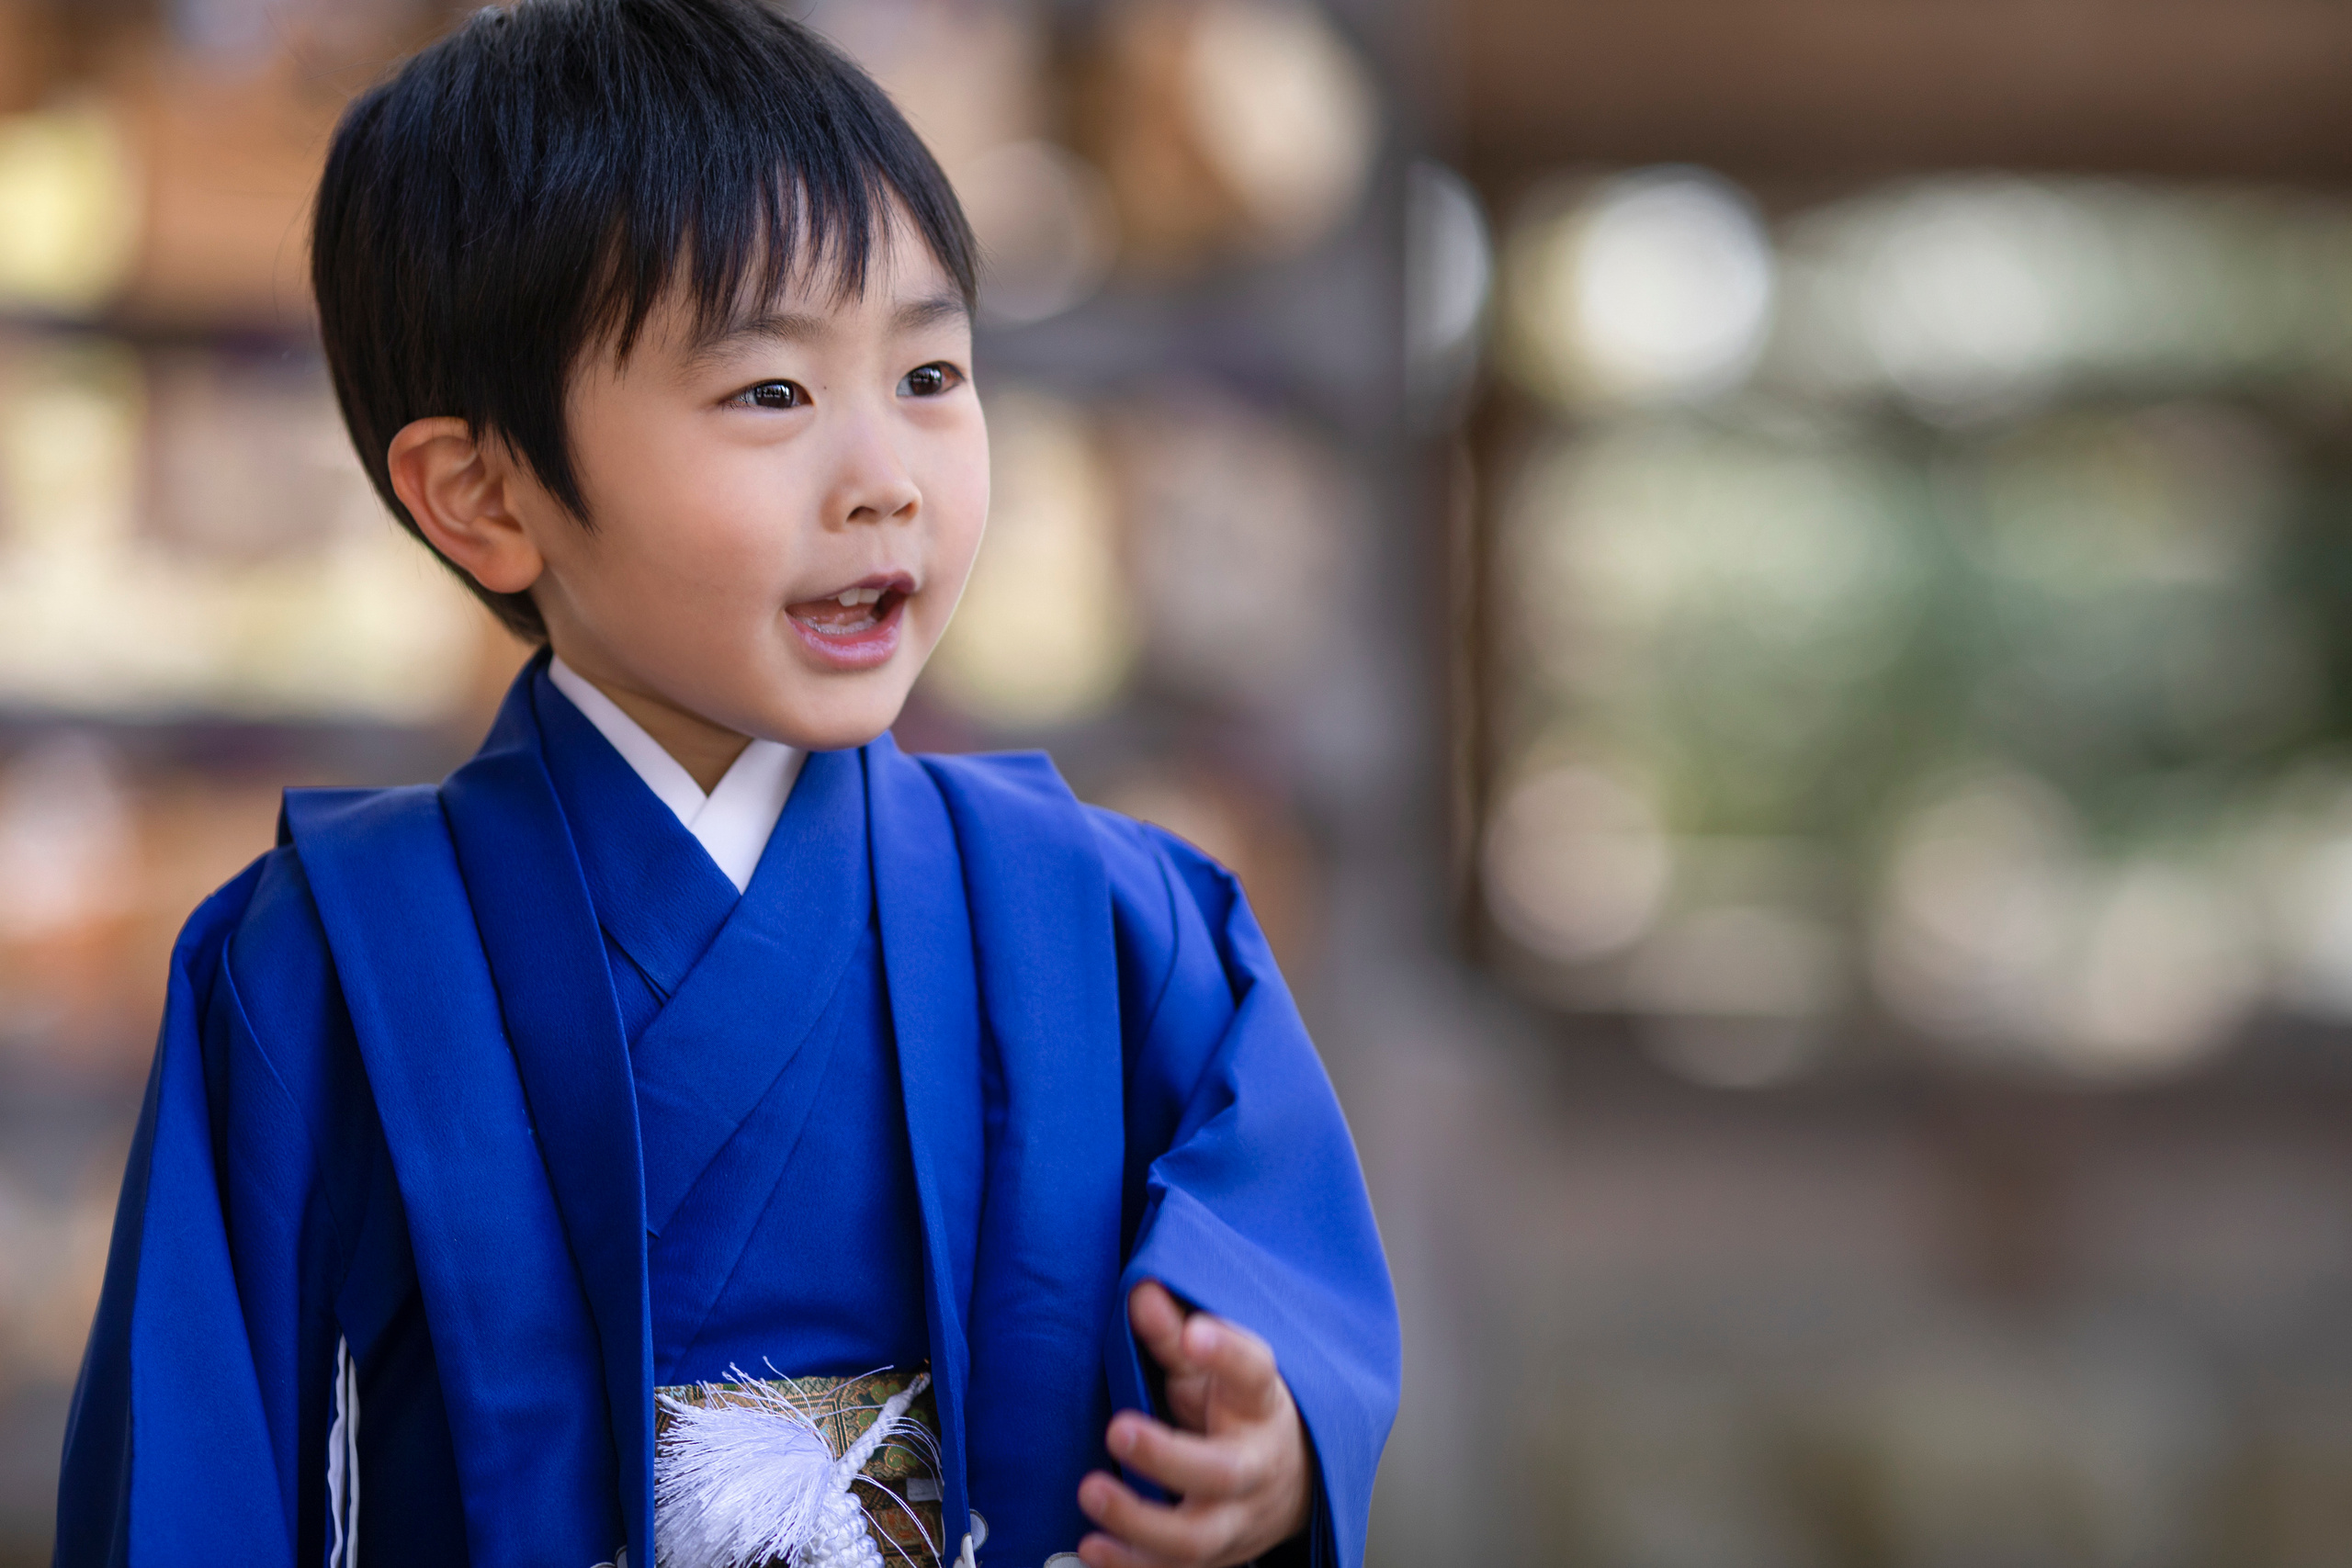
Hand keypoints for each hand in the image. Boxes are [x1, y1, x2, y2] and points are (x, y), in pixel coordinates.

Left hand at [1075, 1280, 1311, 1567]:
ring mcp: (1236, 1521)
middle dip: (1167, 1457)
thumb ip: (1175, 1338)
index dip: (1226, 1352)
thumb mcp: (1217, 1370)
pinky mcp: (1214, 1559)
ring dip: (1139, 1522)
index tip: (1196, 1333)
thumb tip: (1141, 1293)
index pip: (1254, 1372)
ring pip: (1196, 1538)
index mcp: (1260, 1404)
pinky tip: (1092, 1549)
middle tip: (1117, 1429)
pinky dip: (1131, 1567)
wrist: (1293, 1485)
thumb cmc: (1239, 1413)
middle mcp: (1254, 1467)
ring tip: (1090, 1491)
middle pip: (1222, 1472)